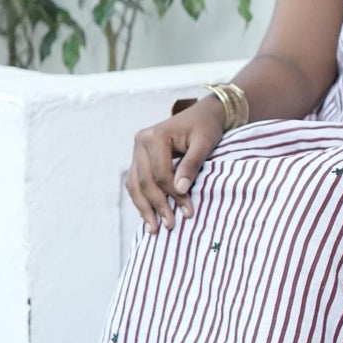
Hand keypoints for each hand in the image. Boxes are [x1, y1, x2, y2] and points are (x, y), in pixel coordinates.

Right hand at [125, 97, 225, 234]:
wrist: (204, 113)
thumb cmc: (206, 127)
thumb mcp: (204, 143)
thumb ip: (192, 165)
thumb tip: (180, 190)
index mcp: (155, 136)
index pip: (161, 174)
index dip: (174, 195)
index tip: (188, 212)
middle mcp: (141, 141)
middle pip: (145, 181)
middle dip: (157, 206)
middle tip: (170, 226)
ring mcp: (137, 149)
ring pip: (135, 184)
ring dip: (144, 207)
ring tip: (154, 228)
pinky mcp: (138, 157)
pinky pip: (135, 182)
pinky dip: (141, 199)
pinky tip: (148, 215)